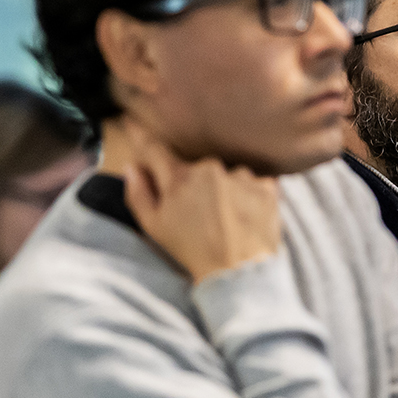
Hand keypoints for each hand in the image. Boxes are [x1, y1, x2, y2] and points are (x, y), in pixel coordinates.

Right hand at [118, 121, 280, 282]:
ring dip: (221, 189)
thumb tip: (132, 167)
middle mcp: (210, 168)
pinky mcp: (266, 185)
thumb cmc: (192, 252)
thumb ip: (139, 193)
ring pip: (223, 175)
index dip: (140, 136)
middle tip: (196, 213)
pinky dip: (246, 195)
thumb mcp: (154, 228)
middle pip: (193, 167)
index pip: (154, 148)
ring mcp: (241, 175)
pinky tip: (243, 216)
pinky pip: (250, 182)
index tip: (132, 123)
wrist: (239, 273)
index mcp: (179, 177)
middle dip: (191, 183)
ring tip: (223, 219)